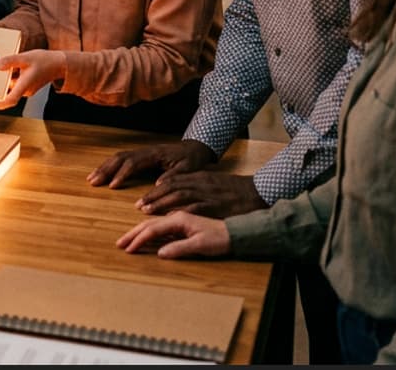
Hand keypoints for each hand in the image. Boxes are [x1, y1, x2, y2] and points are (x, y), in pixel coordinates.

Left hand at [0, 49, 67, 109]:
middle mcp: (25, 90)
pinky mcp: (28, 85)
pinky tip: (8, 66)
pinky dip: (10, 76)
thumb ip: (10, 61)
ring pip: (11, 86)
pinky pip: (16, 83)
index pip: (11, 100)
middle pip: (7, 92)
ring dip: (3, 80)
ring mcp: (27, 88)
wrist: (60, 64)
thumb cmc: (45, 61)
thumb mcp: (26, 57)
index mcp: (25, 86)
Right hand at [88, 139, 217, 188]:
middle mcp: (145, 151)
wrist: (196, 148)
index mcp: (155, 154)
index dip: (122, 174)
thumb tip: (157, 184)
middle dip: (105, 170)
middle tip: (93, 181)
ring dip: (104, 167)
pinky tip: (103, 173)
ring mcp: (142, 152)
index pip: (133, 163)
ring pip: (118, 157)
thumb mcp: (188, 169)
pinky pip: (122, 159)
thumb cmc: (192, 160)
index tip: (113, 186)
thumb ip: (173, 176)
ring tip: (92, 178)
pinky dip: (110, 166)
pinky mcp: (141, 155)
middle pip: (120, 158)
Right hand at [117, 211, 231, 258]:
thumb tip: (159, 253)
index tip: (128, 249)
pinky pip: (160, 227)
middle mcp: (176, 217)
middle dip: (133, 234)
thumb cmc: (220, 239)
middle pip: (149, 224)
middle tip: (119, 244)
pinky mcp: (182, 225)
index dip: (139, 239)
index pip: (152, 229)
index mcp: (178, 219)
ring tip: (126, 241)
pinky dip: (149, 233)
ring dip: (138, 233)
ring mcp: (179, 220)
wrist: (236, 233)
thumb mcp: (200, 245)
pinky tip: (144, 237)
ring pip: (153, 225)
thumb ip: (179, 248)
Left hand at [137, 172, 264, 217]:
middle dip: (152, 196)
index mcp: (199, 177)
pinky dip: (180, 211)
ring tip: (146, 211)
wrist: (258, 192)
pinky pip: (195, 208)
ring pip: (179, 195)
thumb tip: (178, 192)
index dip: (155, 190)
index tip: (142, 199)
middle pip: (171, 187)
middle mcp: (200, 184)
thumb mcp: (213, 182)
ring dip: (161, 203)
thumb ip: (196, 186)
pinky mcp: (215, 206)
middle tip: (138, 206)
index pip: (172, 181)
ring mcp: (207, 194)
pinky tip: (169, 218)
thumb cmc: (235, 189)